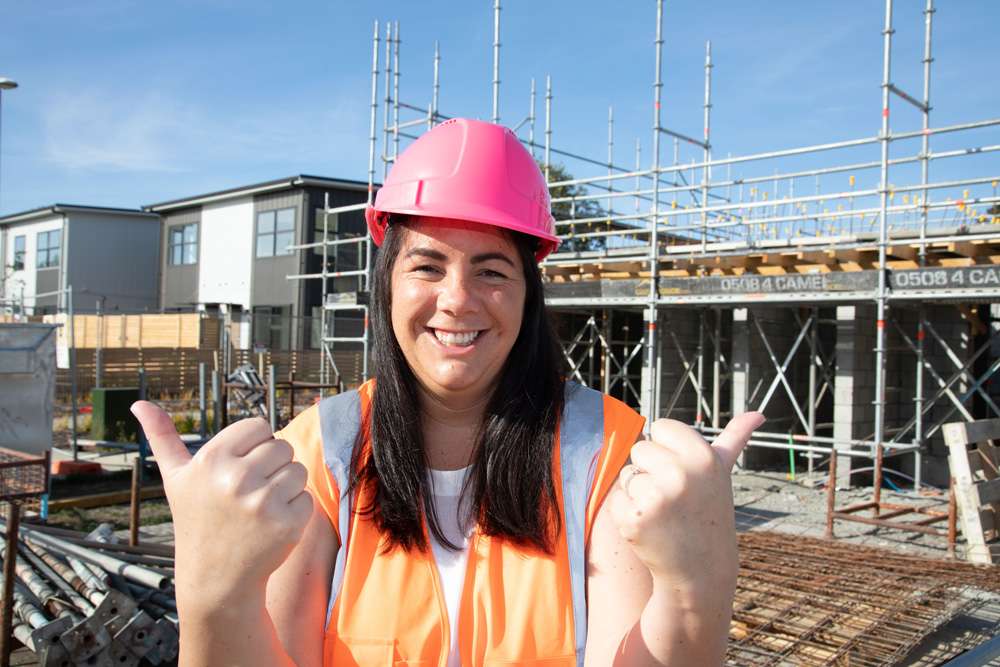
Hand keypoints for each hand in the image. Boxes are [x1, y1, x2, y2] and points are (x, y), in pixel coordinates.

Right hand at [130, 402, 312, 610]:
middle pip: (282, 445)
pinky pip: (306, 496)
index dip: (253, 446)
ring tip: (259, 508)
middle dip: (271, 466)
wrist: (215, 579)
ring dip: (285, 486)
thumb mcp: (175, 479)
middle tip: (248, 493)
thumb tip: (138, 402)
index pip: (259, 426)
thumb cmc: (197, 521)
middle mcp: (235, 479)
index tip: (238, 469)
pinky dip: (294, 510)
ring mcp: (262, 503)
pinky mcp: (287, 523)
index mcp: (211, 460)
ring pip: (297, 469)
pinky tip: (270, 526)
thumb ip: (161, 437)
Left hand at [608, 413, 763, 591]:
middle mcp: (681, 474)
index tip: (683, 472)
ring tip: (665, 514)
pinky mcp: (634, 519)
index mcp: (704, 457)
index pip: (661, 427)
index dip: (668, 448)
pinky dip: (628, 513)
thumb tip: (758, 414)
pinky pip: (616, 498)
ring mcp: (656, 498)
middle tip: (674, 497)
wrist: (700, 570)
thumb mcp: (723, 474)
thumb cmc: (709, 513)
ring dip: (639, 492)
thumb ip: (735, 439)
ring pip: (627, 474)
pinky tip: (651, 529)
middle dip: (651, 470)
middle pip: (640, 448)